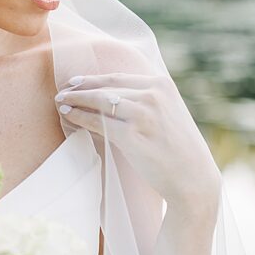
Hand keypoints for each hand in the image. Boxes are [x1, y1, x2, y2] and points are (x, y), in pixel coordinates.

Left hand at [56, 64, 218, 213]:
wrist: (193, 177)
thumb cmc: (179, 149)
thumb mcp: (168, 113)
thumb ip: (147, 100)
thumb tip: (113, 97)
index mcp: (161, 84)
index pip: (119, 77)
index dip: (94, 79)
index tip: (76, 81)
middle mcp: (153, 94)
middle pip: (107, 86)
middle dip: (81, 87)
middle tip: (62, 91)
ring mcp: (143, 113)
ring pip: (100, 101)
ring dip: (77, 100)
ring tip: (61, 102)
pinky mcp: (133, 135)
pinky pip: (99, 122)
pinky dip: (81, 117)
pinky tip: (70, 116)